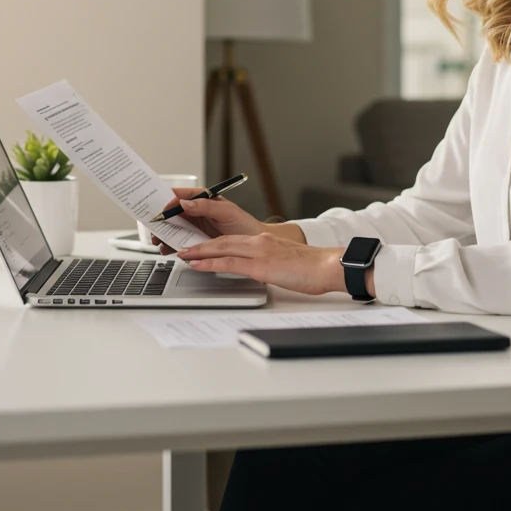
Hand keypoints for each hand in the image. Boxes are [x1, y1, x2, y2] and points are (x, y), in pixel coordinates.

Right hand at [151, 187, 265, 253]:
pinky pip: (179, 241)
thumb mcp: (227, 213)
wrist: (254, 247)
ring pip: (173, 228)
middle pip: (172, 212)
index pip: (180, 195)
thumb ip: (206, 206)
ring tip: (159, 242)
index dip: (167, 200)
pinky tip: (168, 250)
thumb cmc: (244, 225)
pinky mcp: (196, 240)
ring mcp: (195, 226)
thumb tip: (185, 202)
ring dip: (164, 234)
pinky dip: (171, 246)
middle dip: (161, 220)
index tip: (160, 210)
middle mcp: (197, 211)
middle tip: (154, 229)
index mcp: (203, 199)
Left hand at [176, 234, 347, 295]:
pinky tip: (197, 265)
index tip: (198, 245)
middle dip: (200, 243)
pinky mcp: (261, 266)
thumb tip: (262, 270)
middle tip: (182, 246)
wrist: (329, 266)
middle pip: (222, 240)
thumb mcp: (287, 261)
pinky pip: (229, 263)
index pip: (232, 239)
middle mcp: (259, 242)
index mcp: (265, 241)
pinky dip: (210, 263)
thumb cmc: (313, 267)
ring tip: (182, 255)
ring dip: (199, 251)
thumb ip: (270, 262)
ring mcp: (259, 252)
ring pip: (221, 248)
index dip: (212, 242)